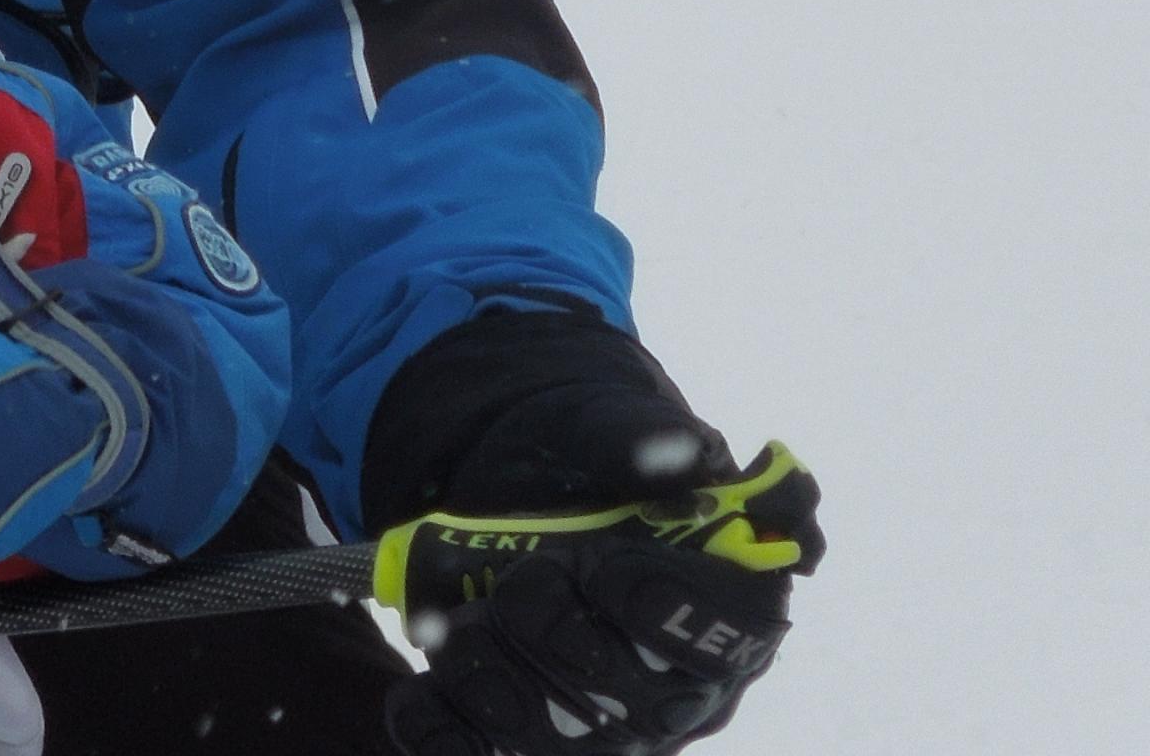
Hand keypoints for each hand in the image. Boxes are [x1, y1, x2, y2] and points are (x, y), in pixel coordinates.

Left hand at [362, 310, 821, 755]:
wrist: (513, 484)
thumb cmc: (584, 461)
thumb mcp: (603, 427)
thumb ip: (637, 436)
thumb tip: (676, 448)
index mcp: (725, 602)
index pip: (735, 634)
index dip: (675, 611)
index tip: (607, 569)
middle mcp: (679, 680)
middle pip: (643, 703)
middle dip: (564, 640)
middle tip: (519, 582)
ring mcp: (612, 724)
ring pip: (567, 740)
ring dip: (500, 683)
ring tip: (458, 624)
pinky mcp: (540, 741)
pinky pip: (494, 755)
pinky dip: (448, 731)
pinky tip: (414, 703)